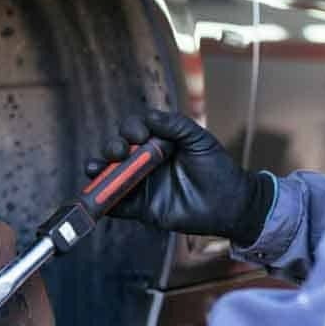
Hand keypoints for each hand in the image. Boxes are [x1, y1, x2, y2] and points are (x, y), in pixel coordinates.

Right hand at [86, 109, 274, 246]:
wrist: (229, 203)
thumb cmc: (216, 167)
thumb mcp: (199, 140)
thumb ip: (176, 125)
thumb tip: (150, 117)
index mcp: (157, 143)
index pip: (133, 130)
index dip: (131, 129)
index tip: (141, 135)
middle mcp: (144, 162)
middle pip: (116, 151)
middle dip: (111, 148)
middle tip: (119, 152)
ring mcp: (141, 185)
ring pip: (111, 177)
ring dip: (99, 172)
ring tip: (96, 170)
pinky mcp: (141, 208)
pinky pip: (118, 206)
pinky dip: (106, 203)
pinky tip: (100, 198)